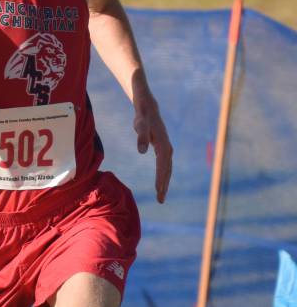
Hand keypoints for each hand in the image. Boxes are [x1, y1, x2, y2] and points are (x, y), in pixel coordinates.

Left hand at [133, 88, 172, 203]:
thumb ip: (141, 136)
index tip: (159, 190)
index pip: (163, 164)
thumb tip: (142, 151)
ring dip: (165, 182)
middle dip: (164, 184)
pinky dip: (163, 175)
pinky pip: (164, 165)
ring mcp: (166, 147)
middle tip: (160, 200)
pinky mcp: (162, 147)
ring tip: (161, 196)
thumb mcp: (140, 124)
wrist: (148, 105)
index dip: (161, 178)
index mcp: (162, 143)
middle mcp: (167, 147)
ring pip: (167, 168)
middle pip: (167, 169)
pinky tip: (161, 184)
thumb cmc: (142, 115)